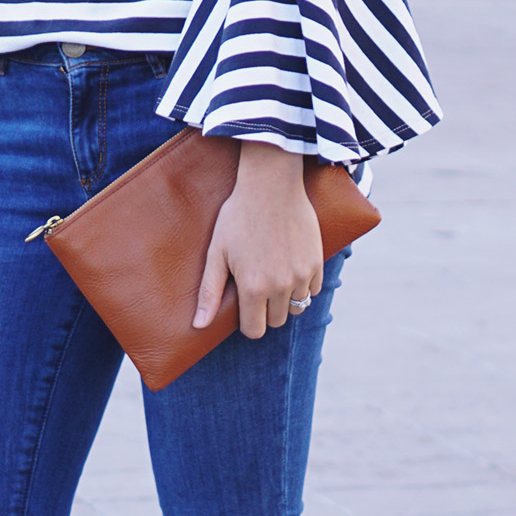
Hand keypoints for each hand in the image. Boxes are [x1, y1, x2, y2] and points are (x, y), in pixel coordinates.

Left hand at [195, 139, 320, 340]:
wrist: (270, 185)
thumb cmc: (238, 217)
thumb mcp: (217, 253)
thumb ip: (210, 292)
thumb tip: (198, 325)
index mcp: (253, 288)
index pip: (254, 330)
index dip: (247, 322)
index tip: (243, 305)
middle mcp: (280, 287)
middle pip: (276, 322)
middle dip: (265, 311)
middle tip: (257, 286)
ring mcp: (301, 275)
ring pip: (296, 308)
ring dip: (285, 300)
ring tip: (274, 277)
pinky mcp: (316, 262)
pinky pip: (312, 290)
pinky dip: (303, 285)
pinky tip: (290, 266)